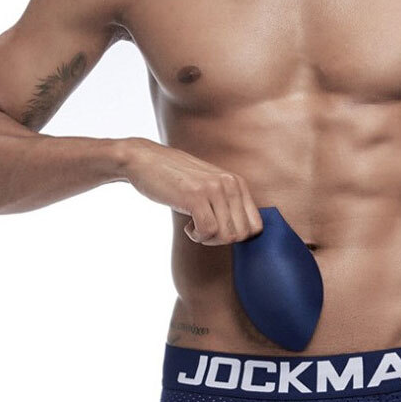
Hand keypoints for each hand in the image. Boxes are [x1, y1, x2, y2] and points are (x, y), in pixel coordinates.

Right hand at [124, 139, 261, 246]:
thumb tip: (243, 234)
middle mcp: (230, 184)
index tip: (217, 231)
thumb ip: (227, 203)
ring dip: (208, 239)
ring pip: (227, 235)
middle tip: (203, 230)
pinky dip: (197, 236)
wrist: (144, 160)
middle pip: (242, 234)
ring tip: (194, 226)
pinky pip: (207, 231)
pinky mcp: (196, 196)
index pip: (256, 226)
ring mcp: (214, 189)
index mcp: (237, 182)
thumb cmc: (175, 178)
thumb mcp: (209, 185)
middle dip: (222, 241)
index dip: (236, 236)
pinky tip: (187, 225)